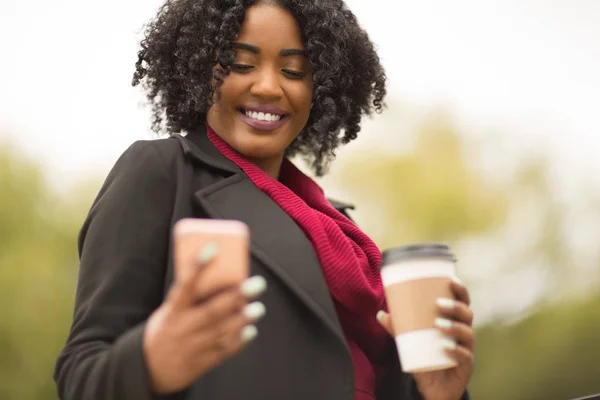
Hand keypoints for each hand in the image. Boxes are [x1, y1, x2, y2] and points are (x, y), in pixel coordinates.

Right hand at [143, 243, 266, 394]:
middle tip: (257, 284)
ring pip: (221, 331)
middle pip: (211, 311)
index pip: (184, 285)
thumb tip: (225, 276)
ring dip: (242, 319)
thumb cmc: (166, 328)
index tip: (212, 248)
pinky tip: (251, 330)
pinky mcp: (200, 362)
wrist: (149, 369)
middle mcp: (182, 328)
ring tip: (258, 308)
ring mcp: (192, 347)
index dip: (197, 266)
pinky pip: (223, 351)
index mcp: (172, 310)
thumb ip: (192, 298)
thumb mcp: (169, 310)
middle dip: (236, 296)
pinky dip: (238, 341)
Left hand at [377, 277, 473, 399]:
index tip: (451, 280)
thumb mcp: (411, 341)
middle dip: (456, 306)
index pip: (463, 302)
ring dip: (455, 326)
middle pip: (468, 314)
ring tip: (438, 324)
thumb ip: (398, 329)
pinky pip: (465, 356)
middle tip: (439, 303)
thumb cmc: (426, 357)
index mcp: (454, 321)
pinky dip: (455, 350)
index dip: (460, 290)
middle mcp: (463, 333)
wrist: (434, 387)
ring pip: (468, 333)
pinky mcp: (466, 366)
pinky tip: (444, 347)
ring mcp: (467, 349)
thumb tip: (380, 314)